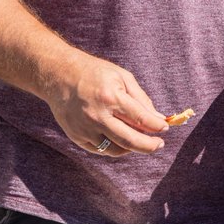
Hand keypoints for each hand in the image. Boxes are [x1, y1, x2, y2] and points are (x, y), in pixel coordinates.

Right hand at [44, 54, 167, 156]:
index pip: (140, 119)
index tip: (165, 128)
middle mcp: (97, 116)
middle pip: (129, 140)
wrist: (59, 76)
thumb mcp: (122, 77)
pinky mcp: (76, 137)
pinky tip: (122, 140)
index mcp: (111, 98)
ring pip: (116, 150)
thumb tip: (158, 118)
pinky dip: (115, 148)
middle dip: (149, 145)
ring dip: (132, 148)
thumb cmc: (95, 73)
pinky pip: (101, 150)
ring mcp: (85, 129)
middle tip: (159, 144)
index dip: (156, 126)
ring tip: (140, 140)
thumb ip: (141, 99)